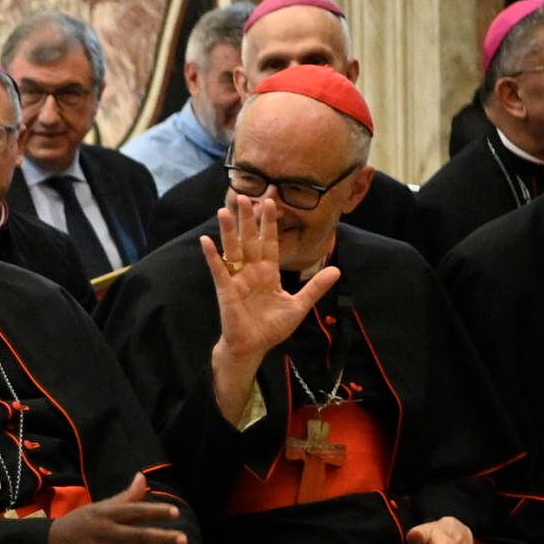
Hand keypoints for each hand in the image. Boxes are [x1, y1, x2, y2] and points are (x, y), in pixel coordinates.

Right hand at [42, 472, 190, 543]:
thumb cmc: (75, 526)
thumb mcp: (98, 508)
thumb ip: (124, 497)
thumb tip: (142, 477)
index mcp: (105, 514)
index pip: (135, 511)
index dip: (157, 511)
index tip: (175, 513)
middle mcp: (107, 533)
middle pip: (140, 535)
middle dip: (163, 538)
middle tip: (183, 538)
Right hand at [205, 192, 339, 415]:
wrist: (253, 347)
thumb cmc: (272, 328)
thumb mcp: (299, 305)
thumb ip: (315, 287)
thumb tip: (337, 270)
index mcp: (268, 273)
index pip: (270, 243)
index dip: (270, 223)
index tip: (271, 202)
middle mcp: (252, 272)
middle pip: (250, 240)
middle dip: (249, 219)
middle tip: (247, 195)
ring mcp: (237, 279)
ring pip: (233, 250)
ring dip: (228, 230)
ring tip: (224, 209)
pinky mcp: (226, 290)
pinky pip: (218, 270)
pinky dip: (212, 256)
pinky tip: (206, 241)